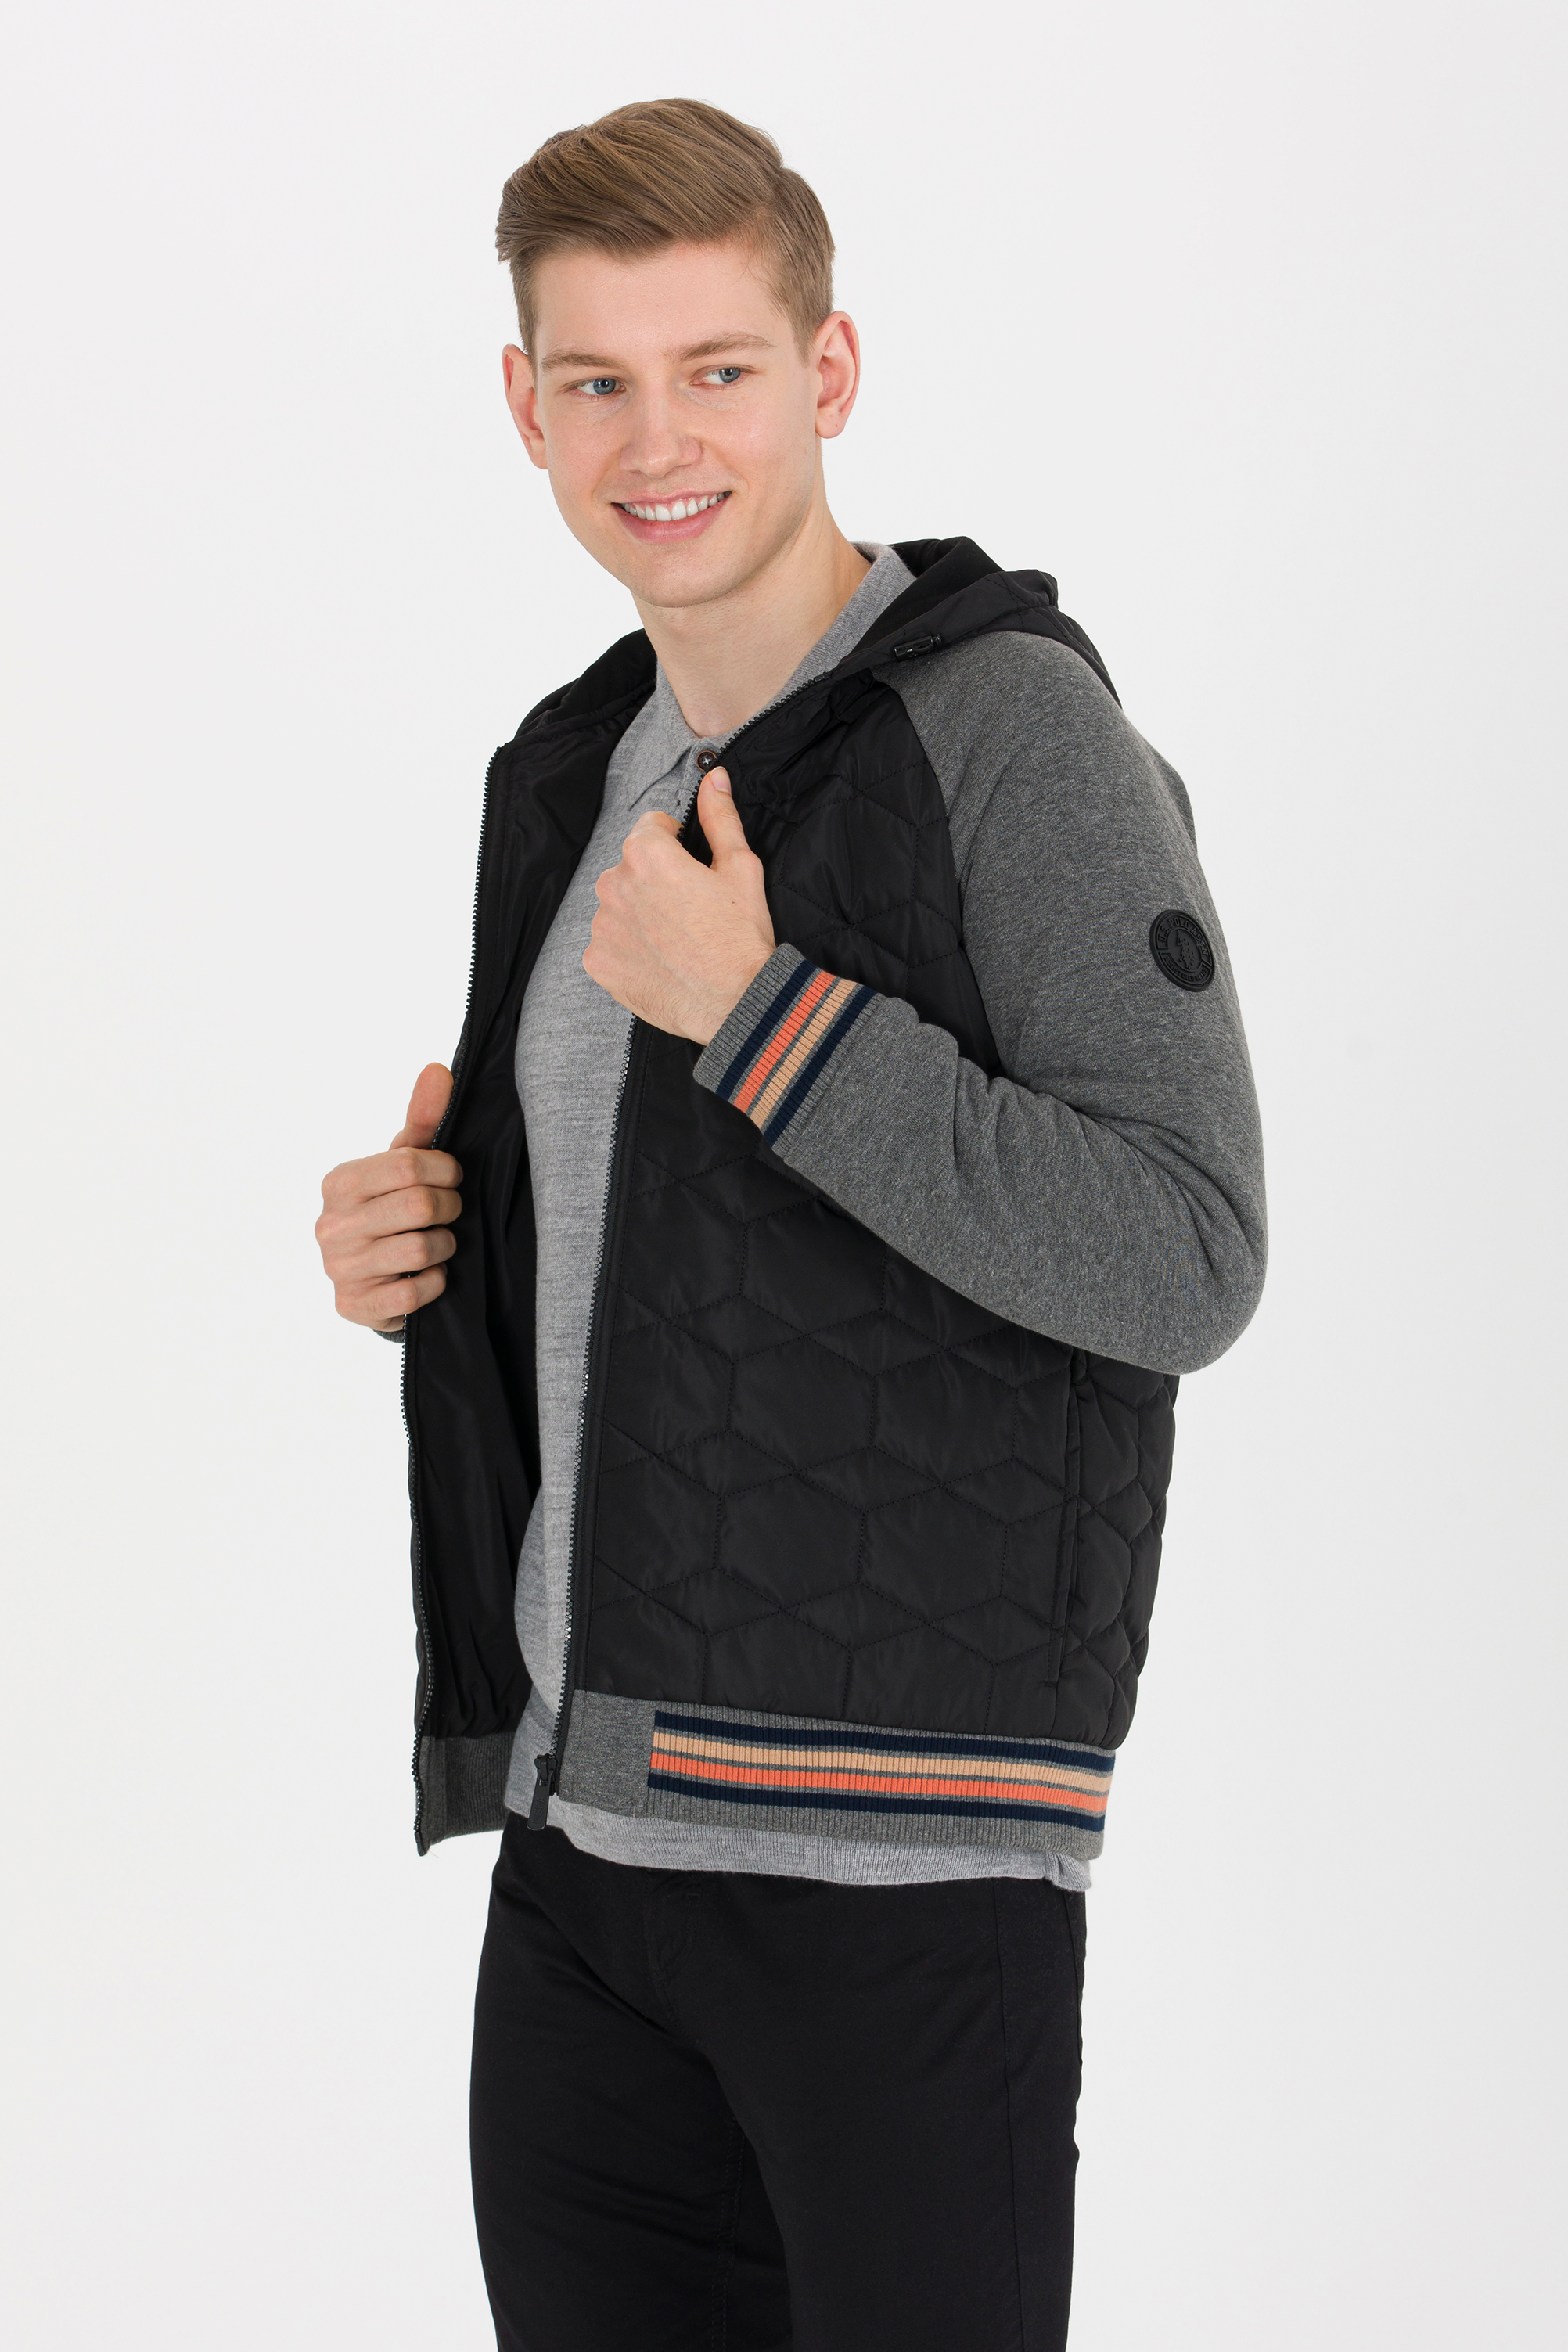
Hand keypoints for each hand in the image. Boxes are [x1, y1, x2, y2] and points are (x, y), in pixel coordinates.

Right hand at [316, 1064, 461, 1332]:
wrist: (372, 1279)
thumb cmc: (391, 1211)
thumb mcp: (404, 1164)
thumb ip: (422, 1119)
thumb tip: (438, 1070)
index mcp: (340, 1181)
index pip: (408, 1164)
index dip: (445, 1170)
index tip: (452, 1177)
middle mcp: (331, 1224)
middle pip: (418, 1205)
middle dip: (449, 1207)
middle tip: (450, 1211)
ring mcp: (339, 1267)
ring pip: (421, 1247)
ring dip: (445, 1245)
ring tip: (439, 1242)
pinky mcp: (354, 1305)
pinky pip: (414, 1291)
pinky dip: (434, 1282)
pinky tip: (427, 1273)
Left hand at [583, 767, 775, 1043]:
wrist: (735, 1002)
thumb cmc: (741, 936)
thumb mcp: (740, 867)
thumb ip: (720, 817)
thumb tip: (714, 778)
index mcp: (647, 853)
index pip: (650, 828)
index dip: (676, 844)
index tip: (692, 868)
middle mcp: (614, 884)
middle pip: (631, 868)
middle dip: (655, 880)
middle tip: (689, 910)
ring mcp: (602, 926)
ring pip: (618, 906)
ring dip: (639, 914)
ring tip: (675, 938)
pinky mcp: (598, 963)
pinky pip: (608, 944)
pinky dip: (627, 949)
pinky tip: (659, 960)